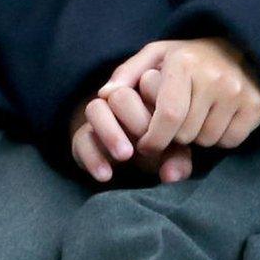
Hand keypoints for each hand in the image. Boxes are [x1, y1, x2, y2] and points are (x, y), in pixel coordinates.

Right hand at [69, 82, 192, 183]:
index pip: (149, 82)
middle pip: (121, 95)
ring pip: (94, 108)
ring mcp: (101, 116)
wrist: (139, 157)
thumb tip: (171, 176)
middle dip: (136, 120)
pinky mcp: (84, 136)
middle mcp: (122, 98)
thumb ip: (178, 159)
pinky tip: (106, 175)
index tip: (174, 133)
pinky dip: (92, 157)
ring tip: (125, 156)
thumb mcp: (176, 151)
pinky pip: (81, 139)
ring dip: (110, 133)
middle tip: (150, 145)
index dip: (159, 106)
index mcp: (147, 91)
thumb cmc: (165, 145)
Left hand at [105, 37, 259, 153]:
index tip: (145, 145)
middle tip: (172, 129)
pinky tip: (214, 120)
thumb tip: (104, 95)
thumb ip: (128, 73)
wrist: (238, 46)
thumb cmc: (188, 57)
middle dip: (173, 137)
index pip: (168, 116)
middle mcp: (214, 77)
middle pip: (186, 133)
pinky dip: (219, 138)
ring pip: (207, 139)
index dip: (154, 139)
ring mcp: (238, 92)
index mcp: (184, 64)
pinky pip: (230, 141)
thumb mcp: (156, 55)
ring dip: (196, 138)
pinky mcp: (255, 107)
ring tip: (194, 120)